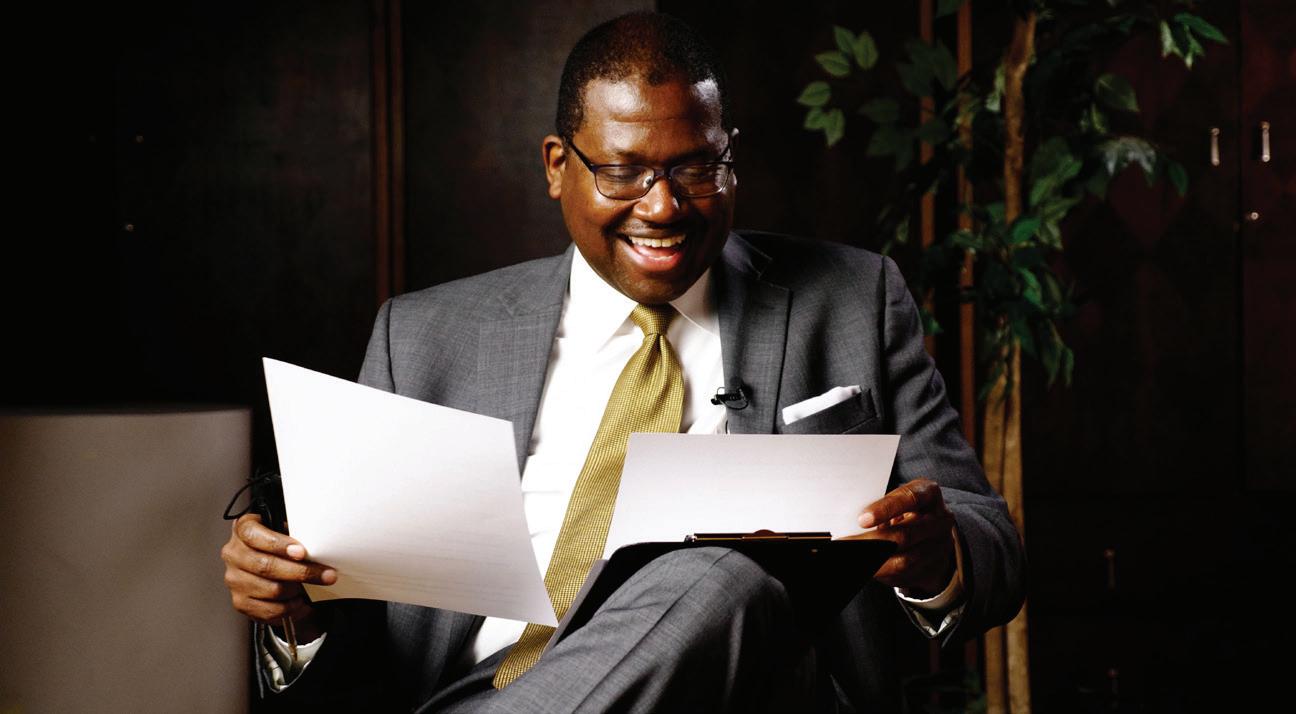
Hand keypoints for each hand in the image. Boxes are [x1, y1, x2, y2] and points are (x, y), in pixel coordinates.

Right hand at [220, 513, 335, 638]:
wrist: (274, 572)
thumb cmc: (282, 548)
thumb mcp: (288, 533)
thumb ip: (295, 534)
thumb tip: (318, 542)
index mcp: (243, 529)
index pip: (253, 534)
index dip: (278, 544)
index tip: (302, 552)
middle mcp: (234, 554)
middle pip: (266, 566)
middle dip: (301, 572)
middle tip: (326, 575)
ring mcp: (235, 580)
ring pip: (272, 589)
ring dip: (297, 590)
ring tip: (310, 586)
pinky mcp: (240, 602)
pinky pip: (270, 609)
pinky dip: (290, 607)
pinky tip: (298, 600)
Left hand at [844, 478, 955, 596]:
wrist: (933, 532)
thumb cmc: (906, 509)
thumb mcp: (896, 500)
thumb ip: (879, 508)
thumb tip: (851, 523)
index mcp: (928, 493)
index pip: (910, 498)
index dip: (885, 508)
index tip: (862, 520)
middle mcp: (940, 520)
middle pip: (905, 535)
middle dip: (871, 543)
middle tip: (844, 545)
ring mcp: (940, 546)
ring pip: (904, 560)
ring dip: (873, 563)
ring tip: (850, 558)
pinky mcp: (934, 567)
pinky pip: (905, 576)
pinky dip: (881, 573)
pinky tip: (866, 569)